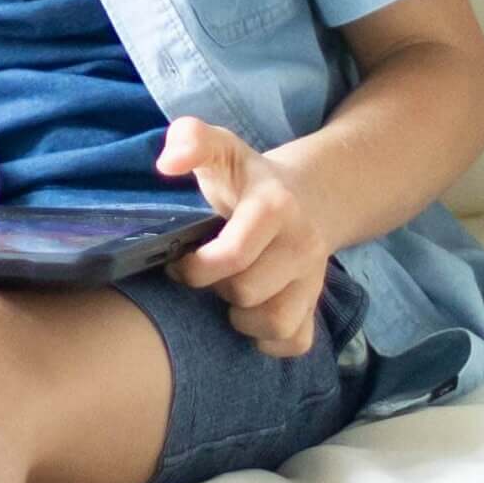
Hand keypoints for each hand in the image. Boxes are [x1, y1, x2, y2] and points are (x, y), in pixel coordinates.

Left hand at [156, 118, 334, 358]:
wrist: (307, 197)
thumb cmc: (246, 178)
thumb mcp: (221, 148)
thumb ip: (191, 140)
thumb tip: (167, 163)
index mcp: (275, 207)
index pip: (233, 255)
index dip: (196, 266)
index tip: (179, 260)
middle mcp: (302, 244)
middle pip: (248, 293)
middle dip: (215, 289)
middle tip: (205, 275)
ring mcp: (313, 278)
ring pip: (274, 323)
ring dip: (240, 318)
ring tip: (226, 295)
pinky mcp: (316, 305)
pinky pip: (295, 342)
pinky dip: (269, 340)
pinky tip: (251, 318)